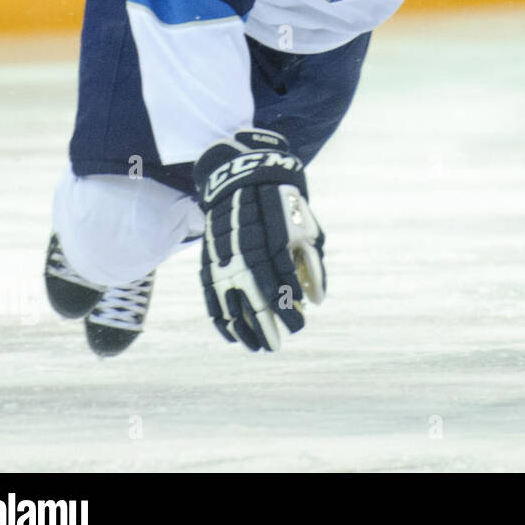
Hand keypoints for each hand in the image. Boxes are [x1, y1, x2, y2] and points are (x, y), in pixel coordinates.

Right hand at [192, 129, 325, 350]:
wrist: (243, 178)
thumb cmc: (283, 206)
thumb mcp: (305, 227)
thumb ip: (312, 264)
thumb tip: (316, 301)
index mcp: (274, 242)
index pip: (283, 285)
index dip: (290, 310)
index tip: (299, 325)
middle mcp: (246, 252)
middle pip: (256, 298)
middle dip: (268, 325)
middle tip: (278, 345)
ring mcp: (224, 257)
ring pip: (231, 301)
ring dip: (243, 328)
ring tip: (256, 346)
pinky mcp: (209, 259)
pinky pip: (211, 296)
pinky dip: (220, 318)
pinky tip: (230, 335)